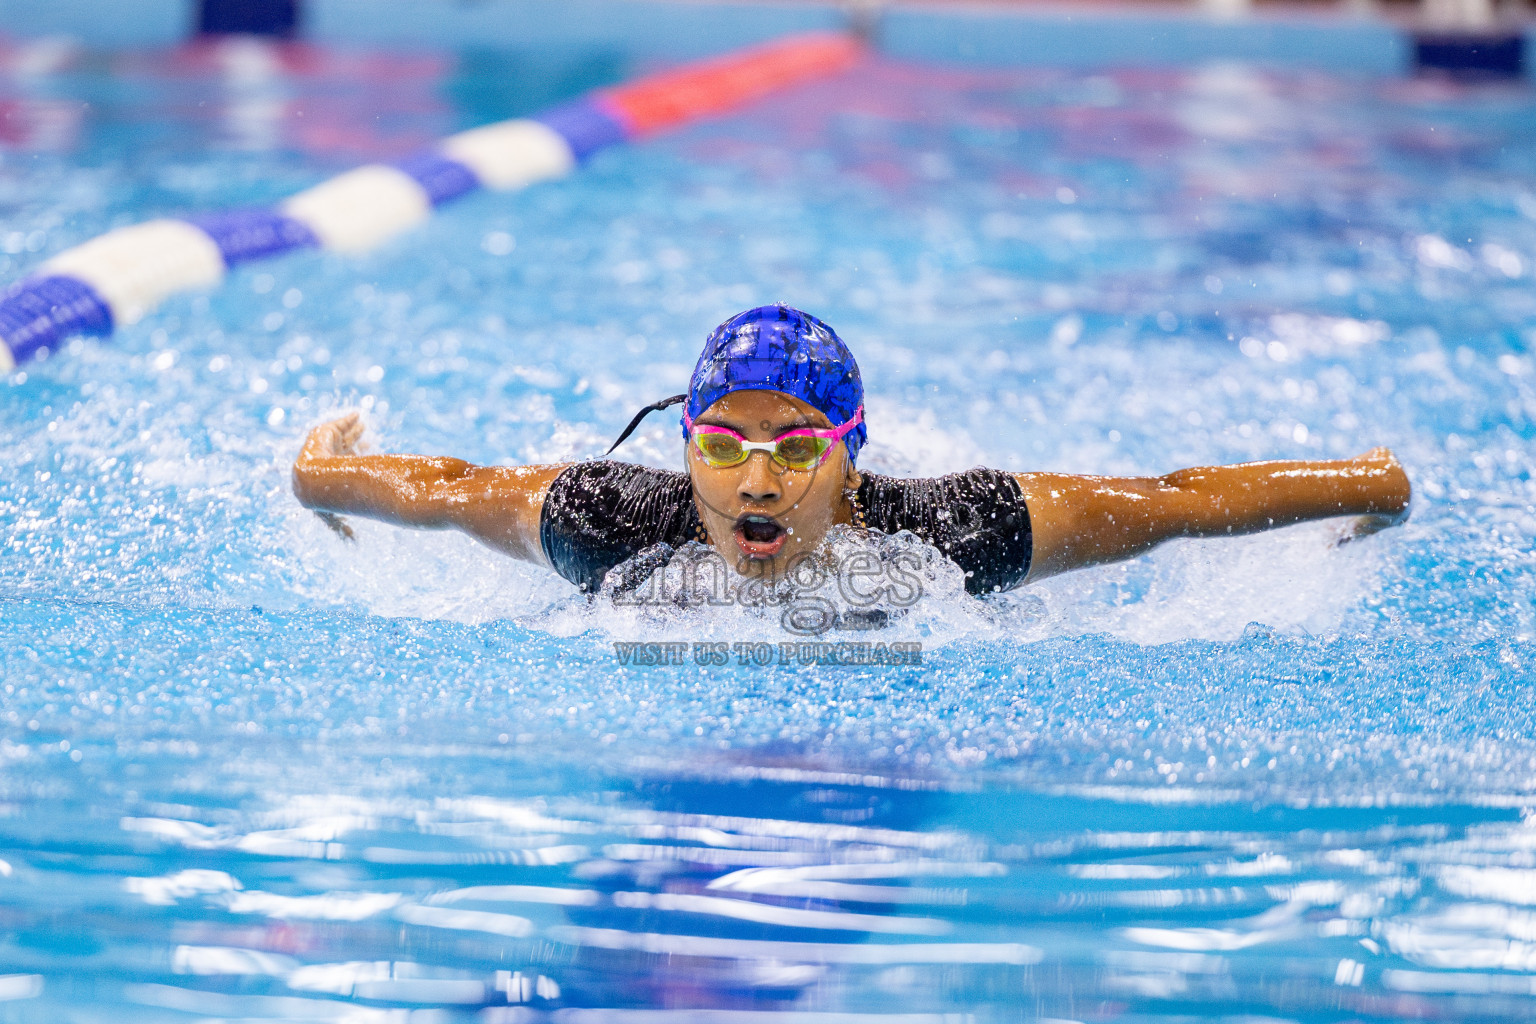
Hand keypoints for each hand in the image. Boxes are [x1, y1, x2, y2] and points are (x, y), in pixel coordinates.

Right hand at [296, 413, 365, 541]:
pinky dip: (348, 419)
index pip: (343, 467)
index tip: (369, 452)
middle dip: (354, 443)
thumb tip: (353, 546)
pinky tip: (358, 415)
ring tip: (364, 425)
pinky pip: (337, 423)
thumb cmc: (325, 502)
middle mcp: (324, 462)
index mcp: (330, 477)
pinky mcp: (320, 434)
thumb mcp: (336, 518)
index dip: (355, 459)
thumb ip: (342, 531)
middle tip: (368, 438)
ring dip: (353, 430)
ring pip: (340, 436)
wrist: (311, 484)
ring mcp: (320, 448)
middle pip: (341, 450)